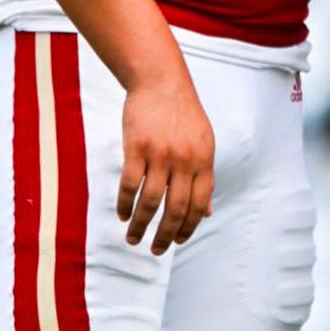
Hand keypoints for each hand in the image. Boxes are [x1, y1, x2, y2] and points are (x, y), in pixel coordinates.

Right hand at [117, 71, 214, 255]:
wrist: (160, 81)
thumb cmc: (182, 114)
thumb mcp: (204, 144)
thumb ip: (204, 178)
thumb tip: (206, 212)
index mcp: (204, 161)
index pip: (199, 205)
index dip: (188, 227)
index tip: (178, 241)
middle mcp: (185, 160)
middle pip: (176, 209)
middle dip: (165, 235)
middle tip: (155, 249)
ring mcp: (160, 154)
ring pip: (151, 201)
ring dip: (141, 225)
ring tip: (134, 238)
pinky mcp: (137, 147)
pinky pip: (130, 184)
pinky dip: (125, 204)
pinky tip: (123, 215)